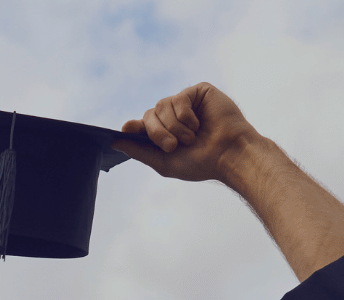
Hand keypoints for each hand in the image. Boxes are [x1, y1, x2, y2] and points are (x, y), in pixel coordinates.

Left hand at [113, 82, 262, 183]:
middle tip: (173, 146)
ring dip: (173, 126)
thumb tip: (114, 141)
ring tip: (191, 138)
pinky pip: (178, 98)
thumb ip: (139, 151)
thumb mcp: (163, 162)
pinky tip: (197, 124)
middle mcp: (172, 115)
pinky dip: (184, 115)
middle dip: (157, 133)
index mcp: (163, 131)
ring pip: (161, 105)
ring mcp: (185, 102)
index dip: (133, 127)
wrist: (229, 155)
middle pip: (148, 115)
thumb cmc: (200, 162)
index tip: (127, 130)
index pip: (140, 124)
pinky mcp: (198, 92)